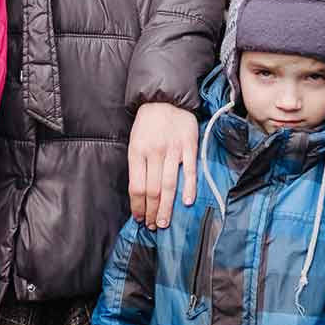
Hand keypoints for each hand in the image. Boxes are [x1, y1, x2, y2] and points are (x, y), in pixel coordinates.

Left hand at [128, 102, 198, 228]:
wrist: (166, 99)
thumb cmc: (148, 124)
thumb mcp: (134, 141)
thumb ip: (137, 165)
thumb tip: (140, 194)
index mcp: (137, 152)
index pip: (136, 186)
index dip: (138, 206)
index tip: (139, 218)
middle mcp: (154, 152)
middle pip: (153, 190)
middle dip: (152, 211)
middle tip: (154, 225)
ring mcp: (173, 150)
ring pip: (169, 185)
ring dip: (167, 207)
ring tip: (165, 222)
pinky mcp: (189, 146)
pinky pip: (189, 171)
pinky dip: (189, 188)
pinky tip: (187, 203)